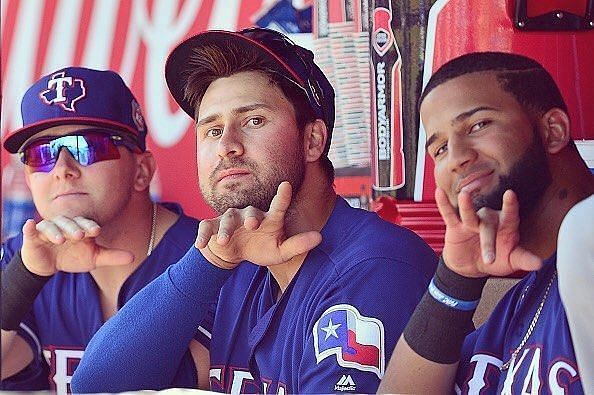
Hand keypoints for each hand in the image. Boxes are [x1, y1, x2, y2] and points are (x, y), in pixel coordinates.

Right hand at [20, 216, 133, 275]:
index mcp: (80, 227)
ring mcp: (48, 229)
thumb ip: (112, 256)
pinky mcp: (33, 236)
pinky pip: (30, 230)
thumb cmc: (74, 257)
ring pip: (51, 225)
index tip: (96, 231)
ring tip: (61, 239)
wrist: (49, 264)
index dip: (90, 226)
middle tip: (79, 235)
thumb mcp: (94, 258)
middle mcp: (65, 225)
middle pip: (69, 222)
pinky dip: (29, 227)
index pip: (86, 223)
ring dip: (56, 230)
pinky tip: (29, 224)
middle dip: (74, 228)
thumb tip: (133, 257)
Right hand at [195, 182, 321, 267]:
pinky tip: (200, 245)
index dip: (282, 196)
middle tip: (252, 224)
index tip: (286, 185)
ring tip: (223, 240)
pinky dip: (203, 235)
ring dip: (225, 229)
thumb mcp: (281, 251)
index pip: (278, 206)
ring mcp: (230, 220)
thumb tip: (320, 237)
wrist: (234, 252)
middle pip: (250, 212)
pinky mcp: (212, 227)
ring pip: (227, 219)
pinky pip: (206, 228)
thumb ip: (299, 245)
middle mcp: (249, 214)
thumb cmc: (261, 248)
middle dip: (250, 217)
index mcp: (268, 218)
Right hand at [436, 187, 541, 277]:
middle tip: (489, 259)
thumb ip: (524, 259)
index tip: (510, 195)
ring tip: (464, 196)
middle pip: (488, 226)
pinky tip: (438, 192)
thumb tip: (540, 263)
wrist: (471, 267)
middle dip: (487, 243)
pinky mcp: (455, 226)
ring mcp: (471, 222)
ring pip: (469, 214)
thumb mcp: (510, 262)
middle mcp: (488, 220)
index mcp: (505, 227)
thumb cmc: (494, 260)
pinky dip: (443, 203)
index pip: (509, 216)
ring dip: (466, 205)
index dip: (510, 206)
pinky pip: (449, 213)